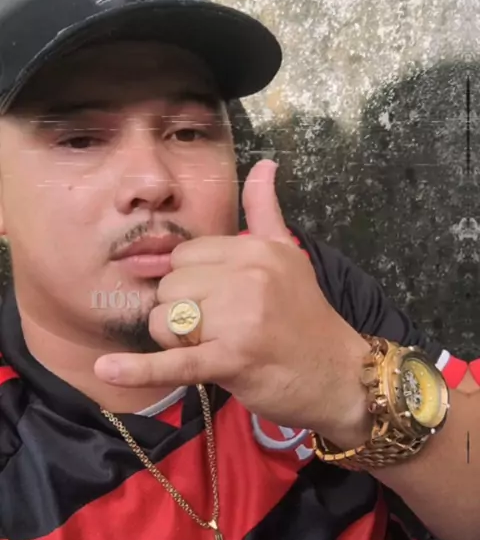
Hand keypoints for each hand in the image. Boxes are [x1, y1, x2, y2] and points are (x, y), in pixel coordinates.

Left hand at [95, 160, 368, 434]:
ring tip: (216, 350)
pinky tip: (109, 370)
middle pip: (170, 287)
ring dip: (178, 343)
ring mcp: (240, 318)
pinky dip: (139, 369)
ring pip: (165, 321)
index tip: (216, 303)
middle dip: (181, 313)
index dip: (190, 284)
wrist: (339, 375)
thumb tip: (265, 164)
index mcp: (255, 249)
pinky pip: (175, 361)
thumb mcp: (288, 256)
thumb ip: (265, 211)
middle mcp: (247, 276)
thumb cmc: (306, 318)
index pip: (184, 256)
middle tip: (218, 332)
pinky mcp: (232, 359)